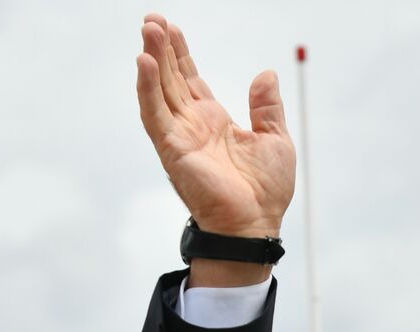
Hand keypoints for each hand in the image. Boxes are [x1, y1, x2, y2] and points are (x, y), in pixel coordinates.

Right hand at [137, 14, 294, 237]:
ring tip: (149, 30)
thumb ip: (267, 107)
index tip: (171, 27)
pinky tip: (144, 62)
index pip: (190, 79)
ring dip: (152, 60)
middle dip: (161, 48)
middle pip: (171, 78)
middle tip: (152, 19)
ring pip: (159, 90)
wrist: (255, 223)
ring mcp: (180, 136)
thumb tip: (266, 75)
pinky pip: (154, 114)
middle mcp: (192, 126)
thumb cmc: (265, 191)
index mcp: (213, 121)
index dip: (180, 53)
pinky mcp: (172, 149)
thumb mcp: (275, 139)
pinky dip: (147, 88)